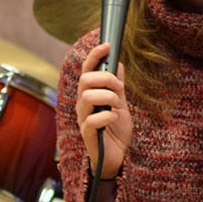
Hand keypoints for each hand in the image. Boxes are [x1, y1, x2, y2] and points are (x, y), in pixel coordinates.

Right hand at [76, 42, 131, 179]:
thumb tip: (118, 63)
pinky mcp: (87, 133)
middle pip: (86, 80)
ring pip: (87, 97)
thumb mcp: (120, 104)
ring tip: (118, 106)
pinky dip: (108, 115)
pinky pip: (93, 119)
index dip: (95, 56)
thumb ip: (117, 86)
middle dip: (106, 79)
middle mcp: (82, 104)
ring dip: (108, 97)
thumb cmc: (115, 131)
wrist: (117, 157)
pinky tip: (115, 118)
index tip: (107, 45)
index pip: (87, 70)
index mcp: (90, 95)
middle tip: (120, 87)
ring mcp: (83, 118)